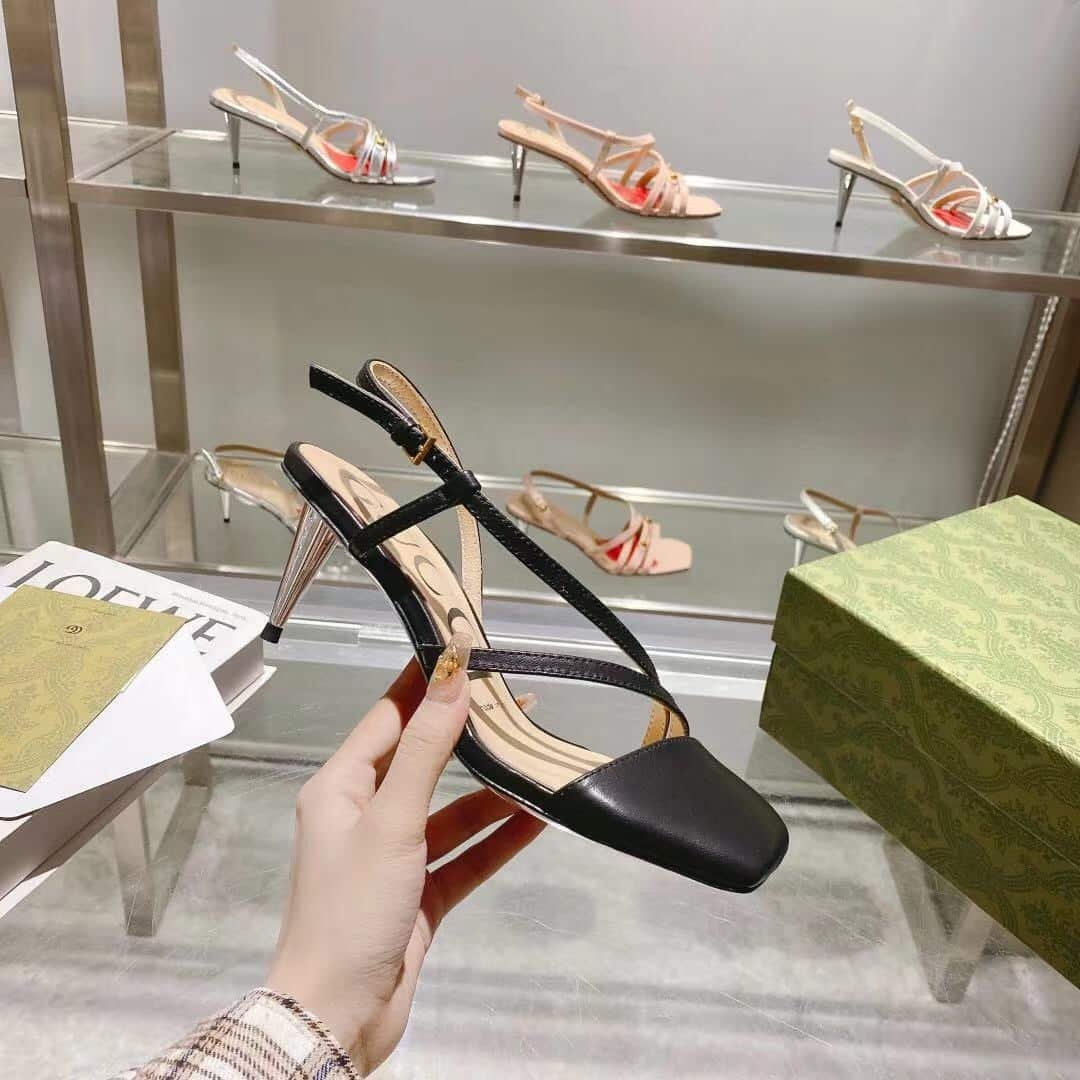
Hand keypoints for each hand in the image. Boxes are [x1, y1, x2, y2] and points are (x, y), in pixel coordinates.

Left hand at [266, 637, 544, 1073]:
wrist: (336, 1016)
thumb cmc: (352, 906)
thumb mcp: (391, 820)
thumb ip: (425, 749)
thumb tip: (451, 676)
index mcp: (341, 786)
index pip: (388, 716)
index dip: (426, 683)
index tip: (466, 650)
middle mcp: (365, 813)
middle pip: (424, 760)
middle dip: (470, 734)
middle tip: (522, 702)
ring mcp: (394, 857)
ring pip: (452, 810)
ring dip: (493, 791)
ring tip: (540, 757)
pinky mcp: (420, 895)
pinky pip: (465, 855)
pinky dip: (498, 838)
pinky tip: (540, 817)